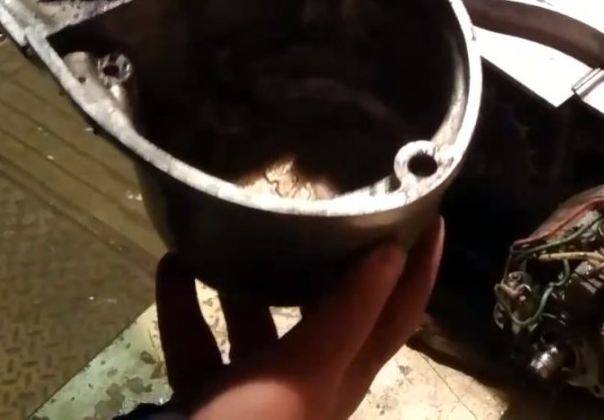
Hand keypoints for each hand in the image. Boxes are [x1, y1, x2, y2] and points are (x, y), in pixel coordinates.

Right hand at [156, 220, 444, 419]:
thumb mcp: (306, 372)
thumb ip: (346, 316)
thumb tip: (394, 253)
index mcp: (344, 379)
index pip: (398, 317)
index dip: (420, 271)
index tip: (431, 214)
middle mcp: (306, 385)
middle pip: (325, 315)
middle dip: (324, 265)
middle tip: (322, 205)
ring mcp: (253, 392)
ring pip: (256, 326)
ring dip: (243, 282)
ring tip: (236, 230)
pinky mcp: (204, 399)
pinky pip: (198, 343)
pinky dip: (185, 305)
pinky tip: (172, 265)